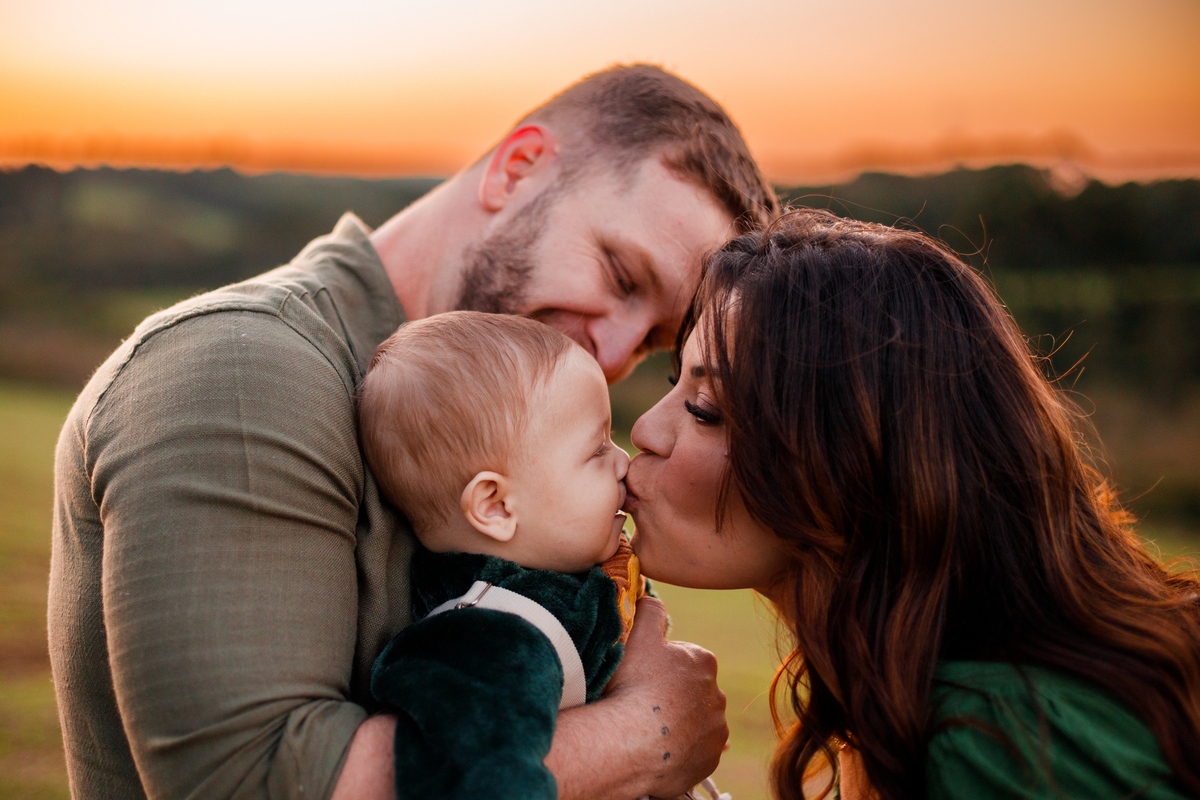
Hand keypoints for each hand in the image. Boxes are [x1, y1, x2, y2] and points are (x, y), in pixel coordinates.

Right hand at [604, 596, 727, 798]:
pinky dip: (680, 751)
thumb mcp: (638, 635)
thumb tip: (652, 596)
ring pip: (696, 722)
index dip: (660, 664)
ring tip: (648, 728)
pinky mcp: (709, 761)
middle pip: (692, 691)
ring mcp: (715, 732)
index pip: (684, 657)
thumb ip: (650, 610)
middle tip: (642, 702)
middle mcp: (718, 697)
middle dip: (673, 694)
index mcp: (704, 663)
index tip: (641, 674)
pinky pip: (695, 752)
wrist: (632, 744)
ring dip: (678, 723)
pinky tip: (659, 749)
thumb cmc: (635, 685)